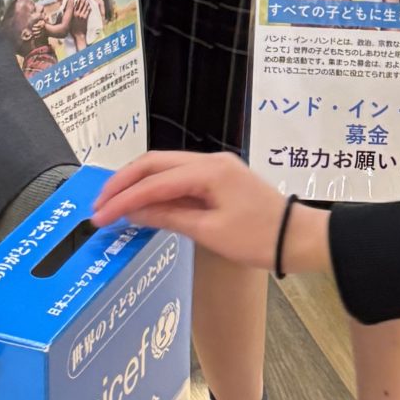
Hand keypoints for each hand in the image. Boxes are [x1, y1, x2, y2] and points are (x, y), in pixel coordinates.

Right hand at [93, 151, 332, 273]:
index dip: (122, 199)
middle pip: (154, 164)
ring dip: (138, 185)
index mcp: (208, 171)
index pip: (153, 182)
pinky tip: (143, 204)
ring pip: (165, 168)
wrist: (300, 238)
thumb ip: (169, 217)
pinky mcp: (220, 179)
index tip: (99, 216)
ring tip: (113, 204)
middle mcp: (210, 161)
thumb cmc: (260, 238)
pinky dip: (158, 189)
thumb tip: (133, 211)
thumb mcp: (210, 232)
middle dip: (123, 184)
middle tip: (98, 206)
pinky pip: (180, 178)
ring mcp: (216, 167)